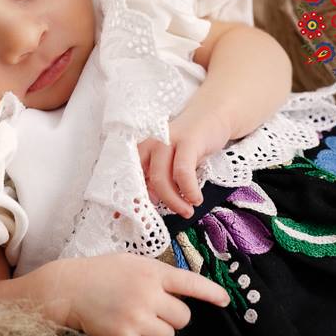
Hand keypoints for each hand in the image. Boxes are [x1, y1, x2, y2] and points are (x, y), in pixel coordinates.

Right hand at [59, 253, 229, 335]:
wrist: (68, 288)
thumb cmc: (102, 273)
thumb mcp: (134, 263)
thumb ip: (159, 275)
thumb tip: (183, 293)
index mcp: (152, 272)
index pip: (191, 283)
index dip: (212, 293)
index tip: (224, 300)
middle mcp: (148, 294)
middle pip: (183, 318)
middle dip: (172, 316)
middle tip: (153, 309)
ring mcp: (136, 317)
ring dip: (157, 331)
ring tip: (136, 318)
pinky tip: (128, 330)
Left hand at [137, 102, 230, 218]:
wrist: (212, 116)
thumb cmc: (189, 146)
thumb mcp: (170, 163)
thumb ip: (156, 180)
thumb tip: (146, 205)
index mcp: (141, 150)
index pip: (128, 178)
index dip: (126, 199)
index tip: (123, 219)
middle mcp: (150, 144)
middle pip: (144, 181)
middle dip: (154, 205)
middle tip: (171, 216)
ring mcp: (167, 140)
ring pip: (161, 178)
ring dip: (174, 200)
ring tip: (187, 210)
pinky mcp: (187, 140)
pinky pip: (183, 171)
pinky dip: (189, 189)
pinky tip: (196, 198)